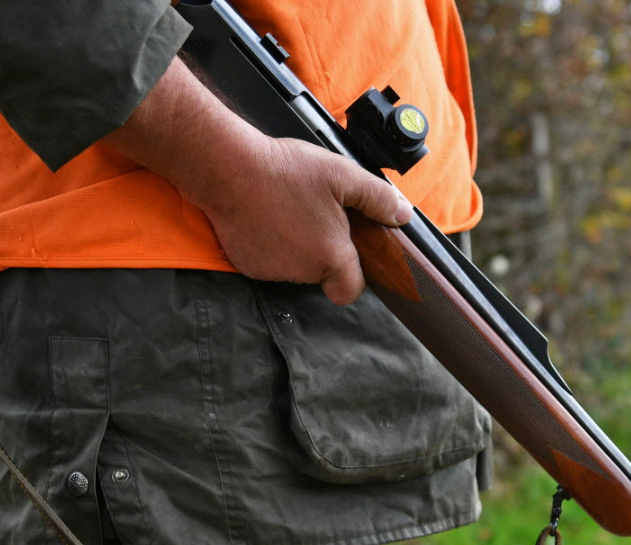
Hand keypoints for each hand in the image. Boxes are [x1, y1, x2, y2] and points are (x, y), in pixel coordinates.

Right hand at [105, 59, 411, 304]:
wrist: (227, 168)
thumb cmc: (286, 171)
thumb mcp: (343, 175)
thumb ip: (379, 199)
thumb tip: (404, 215)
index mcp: (331, 257)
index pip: (351, 290)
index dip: (354, 275)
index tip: (348, 251)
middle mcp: (302, 273)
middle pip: (322, 274)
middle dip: (322, 250)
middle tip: (315, 213)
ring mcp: (271, 271)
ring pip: (293, 267)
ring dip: (295, 246)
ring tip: (288, 208)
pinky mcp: (246, 264)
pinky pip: (267, 260)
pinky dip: (269, 244)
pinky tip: (266, 215)